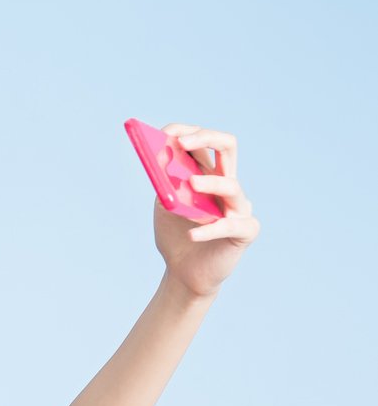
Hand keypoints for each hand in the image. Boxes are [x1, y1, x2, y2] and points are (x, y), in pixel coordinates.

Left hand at [155, 124, 258, 299]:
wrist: (183, 273)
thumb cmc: (176, 235)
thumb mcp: (165, 205)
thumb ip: (165, 183)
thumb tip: (160, 157)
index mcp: (210, 174)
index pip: (206, 141)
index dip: (188, 132)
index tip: (165, 132)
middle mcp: (228, 184)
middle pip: (228, 147)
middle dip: (206, 137)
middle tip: (181, 142)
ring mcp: (239, 207)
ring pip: (232, 186)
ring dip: (210, 182)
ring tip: (189, 184)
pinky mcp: (245, 231)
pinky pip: (230, 226)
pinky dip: (209, 228)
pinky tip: (191, 234)